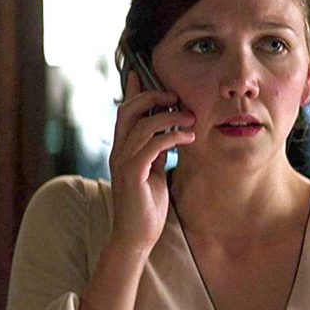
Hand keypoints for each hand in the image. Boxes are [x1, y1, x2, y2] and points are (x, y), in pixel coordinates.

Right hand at [108, 71, 194, 252]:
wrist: (136, 237)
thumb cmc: (147, 204)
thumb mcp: (154, 170)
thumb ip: (156, 150)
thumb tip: (168, 131)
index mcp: (123, 148)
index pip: (124, 110)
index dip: (133, 89)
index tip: (144, 72)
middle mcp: (119, 151)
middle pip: (128, 110)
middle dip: (152, 97)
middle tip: (176, 97)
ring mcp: (123, 163)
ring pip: (142, 125)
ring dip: (170, 117)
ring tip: (190, 118)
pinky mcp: (132, 175)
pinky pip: (152, 146)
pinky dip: (172, 136)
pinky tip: (189, 137)